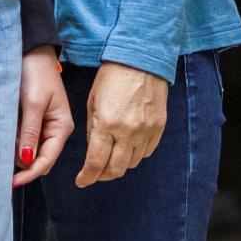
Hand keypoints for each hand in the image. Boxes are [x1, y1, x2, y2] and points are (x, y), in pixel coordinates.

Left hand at [14, 48, 72, 187]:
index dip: (30, 173)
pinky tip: (8, 125)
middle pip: (38, 159)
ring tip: (6, 127)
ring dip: (16, 146)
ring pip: (28, 150)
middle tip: (4, 145)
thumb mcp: (33, 103)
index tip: (12, 182)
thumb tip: (27, 161)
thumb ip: (30, 132)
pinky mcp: (32, 120)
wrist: (31, 50)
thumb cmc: (36, 72)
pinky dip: (14, 137)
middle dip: (21, 159)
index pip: (47, 160)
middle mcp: (54, 130)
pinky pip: (23, 138)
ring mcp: (43, 125)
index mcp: (62, 127)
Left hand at [74, 62, 167, 186]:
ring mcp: (146, 130)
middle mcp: (128, 132)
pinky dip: (136, 153)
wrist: (141, 59)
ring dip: (120, 164)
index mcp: (107, 124)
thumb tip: (94, 151)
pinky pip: (147, 151)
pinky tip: (129, 146)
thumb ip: (93, 130)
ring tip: (112, 157)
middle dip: (102, 176)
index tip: (82, 181)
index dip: (87, 177)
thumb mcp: (93, 101)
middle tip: (95, 174)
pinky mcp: (159, 126)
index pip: (96, 163)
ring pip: (133, 163)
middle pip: (116, 169)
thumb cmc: (112, 76)